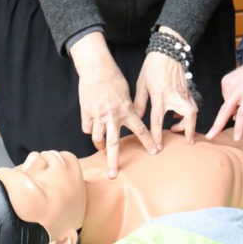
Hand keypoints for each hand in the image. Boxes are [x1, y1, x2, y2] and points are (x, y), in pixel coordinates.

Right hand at [70, 32, 156, 177]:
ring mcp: (98, 115)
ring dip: (100, 146)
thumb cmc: (113, 78)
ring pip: (97, 138)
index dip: (148, 142)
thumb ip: (128, 108)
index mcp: (126, 110)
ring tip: (102, 150)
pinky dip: (90, 129)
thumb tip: (131, 118)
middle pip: (114, 144)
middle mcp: (112, 116)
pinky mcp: (87, 112)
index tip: (155, 152)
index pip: (140, 130)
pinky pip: (87, 128)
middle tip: (113, 175)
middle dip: (114, 161)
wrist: (96, 68)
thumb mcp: (126, 93)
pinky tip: (92, 128)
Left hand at [133, 48, 198, 149]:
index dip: (157, 136)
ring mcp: (183, 92)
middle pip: (187, 117)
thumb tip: (138, 117)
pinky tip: (181, 113)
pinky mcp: (188, 88)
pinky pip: (193, 104)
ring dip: (190, 122)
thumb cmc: (152, 65)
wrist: (168, 50)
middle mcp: (174, 95)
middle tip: (187, 141)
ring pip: (194, 111)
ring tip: (182, 128)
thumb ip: (140, 102)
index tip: (158, 147)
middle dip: (188, 131)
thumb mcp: (142, 84)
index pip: (158, 121)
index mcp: (160, 96)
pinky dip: (190, 112)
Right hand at [206, 57, 242, 140]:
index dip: (239, 126)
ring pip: (228, 104)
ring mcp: (230, 82)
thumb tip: (235, 118)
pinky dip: (232, 98)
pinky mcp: (224, 80)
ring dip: (235, 105)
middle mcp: (239, 87)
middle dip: (217, 124)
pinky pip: (226, 97)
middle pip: (225, 109)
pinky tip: (240, 90)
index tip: (236, 138)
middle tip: (210, 137)